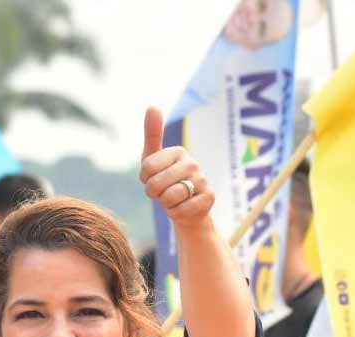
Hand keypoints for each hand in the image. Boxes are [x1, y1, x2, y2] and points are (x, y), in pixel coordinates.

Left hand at [139, 107, 214, 229]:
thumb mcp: (153, 159)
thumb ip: (152, 135)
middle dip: (154, 194)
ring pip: (169, 197)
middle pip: (155, 184)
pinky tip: (183, 208)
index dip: (145, 179)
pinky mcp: (209, 198)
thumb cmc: (166, 181)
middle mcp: (193, 163)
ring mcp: (203, 180)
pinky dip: (176, 213)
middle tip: (162, 192)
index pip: (147, 168)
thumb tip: (153, 105)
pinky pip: (181, 210)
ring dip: (166, 204)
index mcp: (178, 151)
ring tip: (173, 199)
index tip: (153, 178)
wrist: (187, 209)